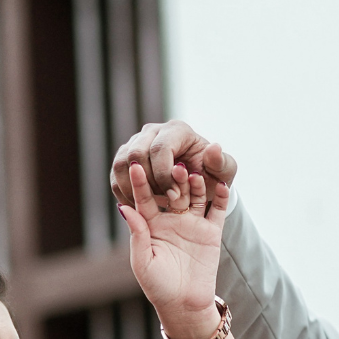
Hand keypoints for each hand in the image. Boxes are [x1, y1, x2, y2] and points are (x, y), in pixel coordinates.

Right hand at [111, 120, 236, 206]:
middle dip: (149, 183)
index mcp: (177, 131)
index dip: (164, 175)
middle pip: (136, 153)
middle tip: (163, 203)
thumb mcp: (224, 172)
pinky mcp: (124, 159)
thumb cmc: (211, 176)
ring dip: (132, 189)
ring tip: (150, 206)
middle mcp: (152, 132)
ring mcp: (135, 143)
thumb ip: (221, 162)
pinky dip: (123, 193)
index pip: (160, 148)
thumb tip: (213, 147)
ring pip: (121, 163)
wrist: (197, 182)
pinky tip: (138, 207)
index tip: (175, 198)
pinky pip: (115, 176)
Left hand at [118, 162, 230, 338]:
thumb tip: (124, 207)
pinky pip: (217, 210)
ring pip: (195, 196)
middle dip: (172, 178)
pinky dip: (220, 197)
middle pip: (173, 192)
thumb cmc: (158, 287)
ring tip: (195, 172)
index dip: (140, 183)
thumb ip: (137, 234)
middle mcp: (172, 219)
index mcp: (151, 225)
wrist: (184, 305)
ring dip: (196, 183)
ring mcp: (192, 224)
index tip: (136, 164)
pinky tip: (221, 184)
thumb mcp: (143, 262)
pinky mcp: (211, 232)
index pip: (145, 199)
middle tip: (172, 164)